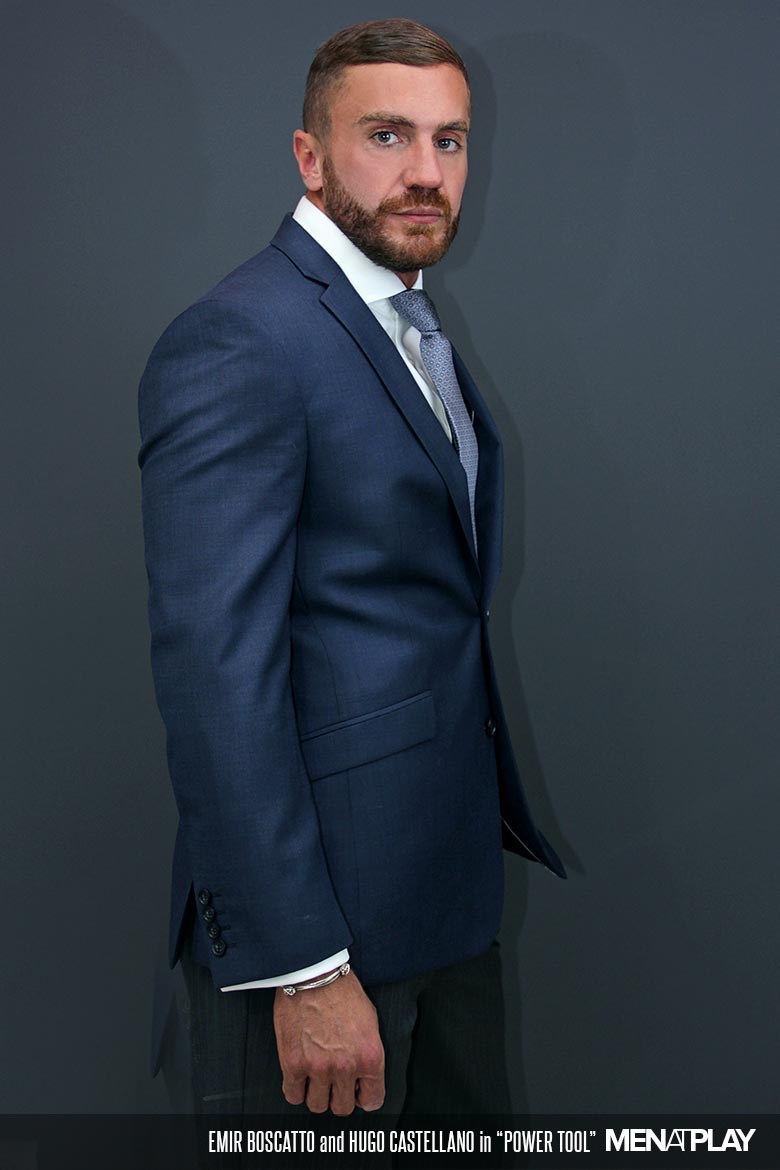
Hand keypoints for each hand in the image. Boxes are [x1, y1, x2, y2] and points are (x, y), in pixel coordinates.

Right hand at [273, 970, 384, 1114]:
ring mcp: (318, 1068)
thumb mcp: (370, 1022)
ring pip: (318, 1105)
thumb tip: (365, 1076)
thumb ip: (368, 1053)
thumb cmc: (342, 991)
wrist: (314, 973)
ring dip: (317, 1093)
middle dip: (339, 1095)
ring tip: (316, 1076)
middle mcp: (346, 1067)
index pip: (372, 1100)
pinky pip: (293, 1095)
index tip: (357, 1091)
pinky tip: (299, 1075)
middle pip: (343, 1107)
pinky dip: (296, 1089)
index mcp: (370, 1057)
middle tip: (334, 1080)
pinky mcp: (293, 1064)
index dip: (364, 1096)